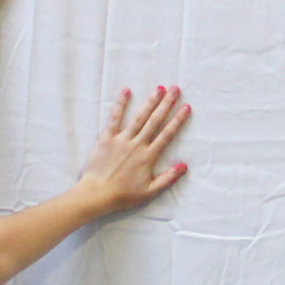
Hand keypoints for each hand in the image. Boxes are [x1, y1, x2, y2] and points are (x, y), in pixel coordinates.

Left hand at [75, 85, 190, 213]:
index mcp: (148, 156)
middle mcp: (137, 144)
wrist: (97, 194)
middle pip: (155, 121)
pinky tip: (126, 91)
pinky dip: (120, 104)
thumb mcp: (150, 192)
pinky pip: (115, 118)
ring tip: (159, 88)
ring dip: (150, 102)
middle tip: (175, 89)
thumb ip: (168, 178)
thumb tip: (184, 166)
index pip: (167, 134)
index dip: (178, 120)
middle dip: (167, 104)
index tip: (186, 107)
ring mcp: (122, 139)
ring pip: (139, 117)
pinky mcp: (107, 138)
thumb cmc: (123, 195)